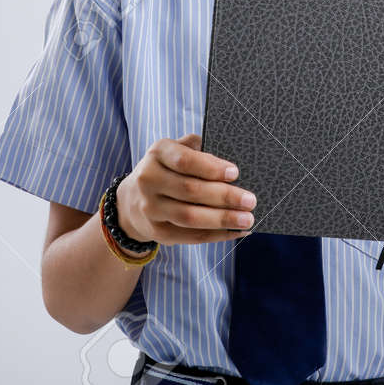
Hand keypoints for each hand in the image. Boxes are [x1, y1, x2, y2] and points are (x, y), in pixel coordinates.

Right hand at [114, 133, 257, 246]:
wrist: (133, 199)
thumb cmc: (168, 168)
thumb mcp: (176, 150)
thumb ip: (198, 149)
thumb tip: (230, 165)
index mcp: (158, 153)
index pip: (184, 160)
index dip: (210, 167)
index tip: (235, 173)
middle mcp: (148, 180)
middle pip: (190, 190)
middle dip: (224, 196)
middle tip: (250, 200)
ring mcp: (150, 208)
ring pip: (190, 217)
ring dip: (222, 219)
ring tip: (247, 218)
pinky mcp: (157, 232)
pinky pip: (190, 236)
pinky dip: (216, 235)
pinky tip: (236, 231)